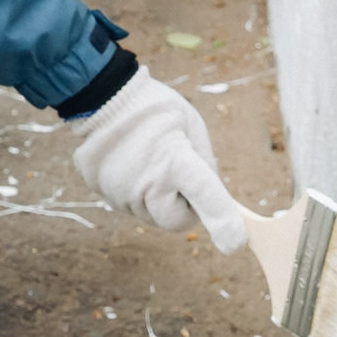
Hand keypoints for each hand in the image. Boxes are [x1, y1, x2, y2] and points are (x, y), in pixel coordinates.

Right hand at [70, 72, 247, 252]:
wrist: (102, 95)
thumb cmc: (155, 110)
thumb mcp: (191, 126)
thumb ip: (204, 165)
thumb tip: (210, 197)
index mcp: (175, 159)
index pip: (205, 195)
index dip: (222, 219)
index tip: (235, 241)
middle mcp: (146, 182)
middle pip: (175, 221)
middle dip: (182, 208)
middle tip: (178, 178)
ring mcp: (120, 191)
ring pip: (150, 215)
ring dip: (156, 199)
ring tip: (149, 162)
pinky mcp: (102, 193)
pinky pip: (128, 206)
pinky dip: (134, 193)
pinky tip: (131, 164)